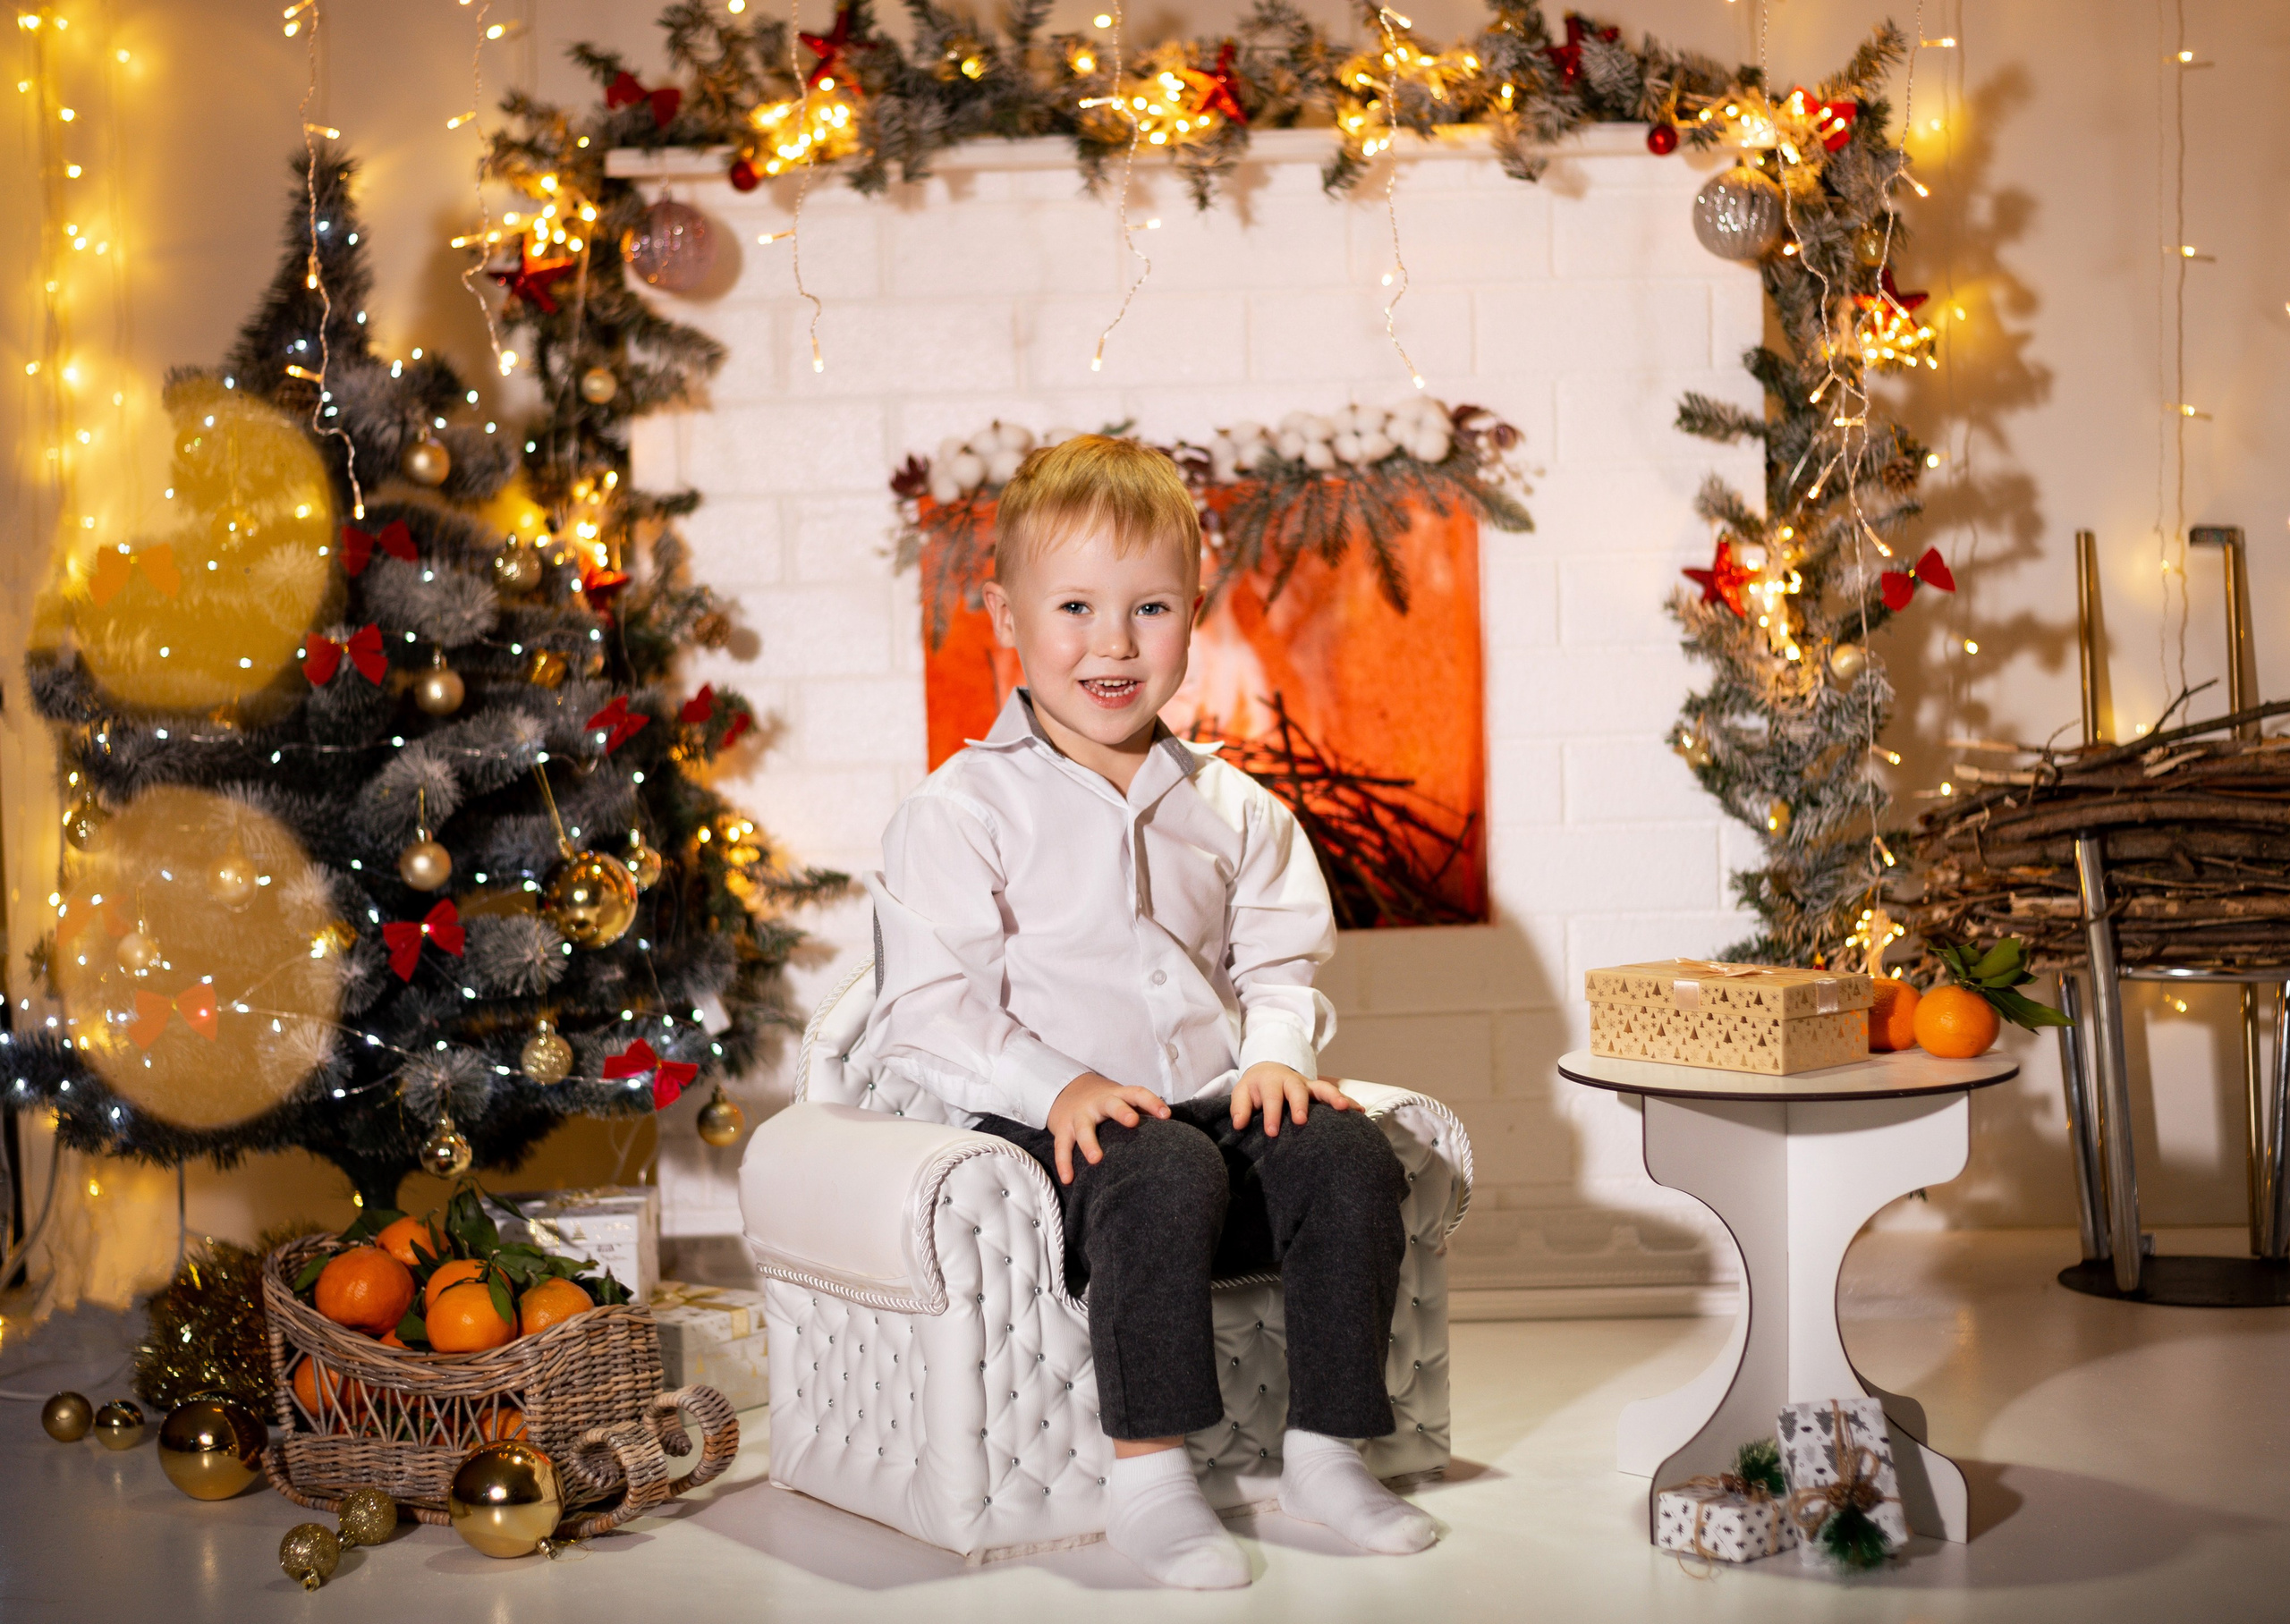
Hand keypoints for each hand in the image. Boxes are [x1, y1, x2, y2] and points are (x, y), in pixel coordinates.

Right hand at [1047, 1072, 1170, 1184]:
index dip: (1152, 1102)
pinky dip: (1064, 1163)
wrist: (1066, 1091)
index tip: (1166, 1115)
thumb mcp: (1122, 1101)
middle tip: (1133, 1121)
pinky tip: (1068, 1179)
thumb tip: (1173, 1134)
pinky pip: (1062, 1147)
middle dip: (1122, 1112)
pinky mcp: (1062, 1129)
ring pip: (1084, 1128)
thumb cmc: (1106, 1103)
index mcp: (1118, 1095)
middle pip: (1111, 1104)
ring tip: (1096, 1159)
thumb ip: (1142, 1113)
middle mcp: (1099, 1103)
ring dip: (1089, 1143)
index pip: (1137, 1093)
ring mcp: (1079, 1115)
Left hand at [1229, 1062, 1353, 1136]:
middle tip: (1301, 1120)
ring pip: (1322, 1087)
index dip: (1272, 1114)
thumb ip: (1240, 1107)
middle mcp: (1291, 1081)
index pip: (1271, 1097)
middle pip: (1297, 1090)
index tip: (1271, 1133)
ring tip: (1343, 1108)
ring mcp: (1308, 1085)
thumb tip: (1239, 1124)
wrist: (1269, 1069)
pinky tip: (1360, 1111)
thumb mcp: (1242, 1092)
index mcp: (1271, 1082)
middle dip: (1300, 1104)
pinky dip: (1348, 1101)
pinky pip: (1336, 1094)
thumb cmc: (1255, 1088)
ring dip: (1333, 1097)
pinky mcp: (1319, 1091)